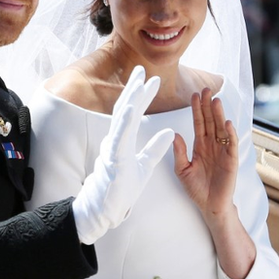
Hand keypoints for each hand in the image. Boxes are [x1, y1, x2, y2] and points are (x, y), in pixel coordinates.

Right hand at [72, 66, 174, 244]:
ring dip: (130, 100)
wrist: (107, 209)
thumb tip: (171, 132)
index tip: (151, 80)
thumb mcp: (145, 166)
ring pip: (121, 120)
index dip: (141, 96)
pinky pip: (119, 138)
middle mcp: (116, 140)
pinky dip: (125, 122)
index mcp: (123, 140)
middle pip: (125, 109)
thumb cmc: (121, 189)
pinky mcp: (114, 160)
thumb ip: (155, 148)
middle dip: (133, 89)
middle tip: (141, 69)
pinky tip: (130, 108)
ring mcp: (113, 149)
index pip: (133, 113)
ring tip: (138, 83)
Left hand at [173, 88, 238, 216]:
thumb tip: (175, 134)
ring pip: (221, 129)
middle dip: (208, 106)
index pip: (198, 123)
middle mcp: (212, 145)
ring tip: (216, 100)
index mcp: (200, 146)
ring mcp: (222, 151)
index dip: (197, 109)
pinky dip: (230, 134)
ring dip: (219, 115)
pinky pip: (231, 144)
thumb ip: (179, 153)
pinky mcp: (231, 160)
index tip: (193, 95)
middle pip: (210, 121)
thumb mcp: (182, 170)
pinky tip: (227, 123)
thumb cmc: (196, 189)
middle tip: (206, 89)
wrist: (209, 206)